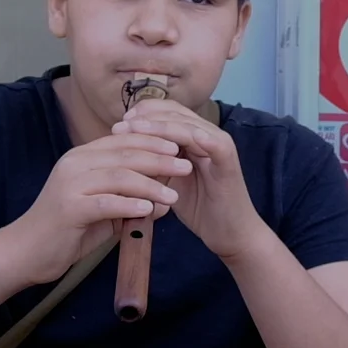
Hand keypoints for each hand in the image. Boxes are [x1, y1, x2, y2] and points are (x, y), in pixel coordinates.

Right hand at [7, 132, 190, 284]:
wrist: (27, 251)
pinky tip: (149, 208)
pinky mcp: (69, 208)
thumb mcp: (104, 210)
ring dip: (149, 184)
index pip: (124, 141)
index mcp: (83, 157)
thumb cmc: (68, 230)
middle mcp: (75, 163)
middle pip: (125, 154)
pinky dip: (129, 204)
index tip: (181, 147)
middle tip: (185, 165)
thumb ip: (130, 200)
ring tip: (172, 194)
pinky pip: (106, 202)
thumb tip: (164, 199)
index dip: (154, 142)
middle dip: (159, 159)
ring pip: (118, 176)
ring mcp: (70, 184)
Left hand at [110, 98, 265, 260]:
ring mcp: (220, 145)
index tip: (118, 126)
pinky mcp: (228, 160)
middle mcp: (207, 135)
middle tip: (119, 127)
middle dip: (145, 118)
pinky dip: (194, 137)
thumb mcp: (169, 182)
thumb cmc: (200, 210)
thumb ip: (154, 164)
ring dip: (159, 126)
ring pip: (188, 125)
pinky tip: (172, 140)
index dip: (142, 115)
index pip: (167, 113)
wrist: (230, 234)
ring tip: (135, 130)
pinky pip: (212, 143)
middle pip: (175, 113)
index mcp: (194, 138)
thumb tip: (124, 153)